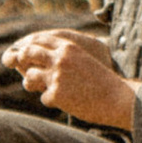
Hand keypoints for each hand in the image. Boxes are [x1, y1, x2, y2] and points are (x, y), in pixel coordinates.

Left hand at [3, 27, 134, 129]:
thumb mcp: (83, 61)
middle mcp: (60, 59)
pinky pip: (44, 98)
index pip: (39, 40)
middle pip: (28, 53)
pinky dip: (53, 101)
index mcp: (68, 47)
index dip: (30, 47)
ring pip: (30, 77)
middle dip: (23, 62)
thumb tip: (38, 64)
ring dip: (34, 84)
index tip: (28, 55)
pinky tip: (69, 102)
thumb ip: (64, 58)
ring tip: (50, 90)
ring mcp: (57, 76)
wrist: (118, 99)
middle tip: (26, 71)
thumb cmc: (102, 82)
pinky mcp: (56, 94)